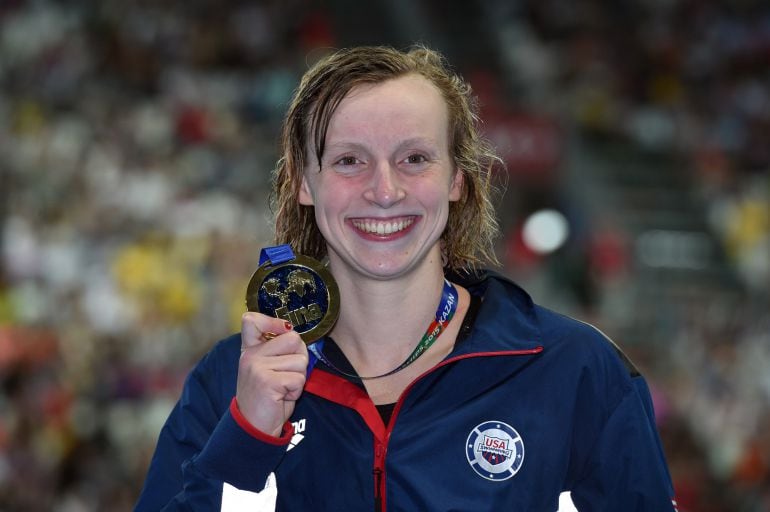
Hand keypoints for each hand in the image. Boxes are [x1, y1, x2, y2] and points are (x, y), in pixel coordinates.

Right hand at [236, 312, 307, 436]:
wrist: (255, 427)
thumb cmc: (268, 397)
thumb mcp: (267, 368)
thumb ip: (278, 349)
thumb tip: (297, 335)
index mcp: (249, 349)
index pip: (251, 320)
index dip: (274, 322)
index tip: (283, 332)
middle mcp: (251, 355)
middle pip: (294, 339)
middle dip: (299, 358)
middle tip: (286, 375)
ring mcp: (257, 368)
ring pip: (300, 360)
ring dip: (298, 378)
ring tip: (282, 388)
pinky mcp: (268, 381)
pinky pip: (299, 378)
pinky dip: (296, 390)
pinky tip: (282, 396)